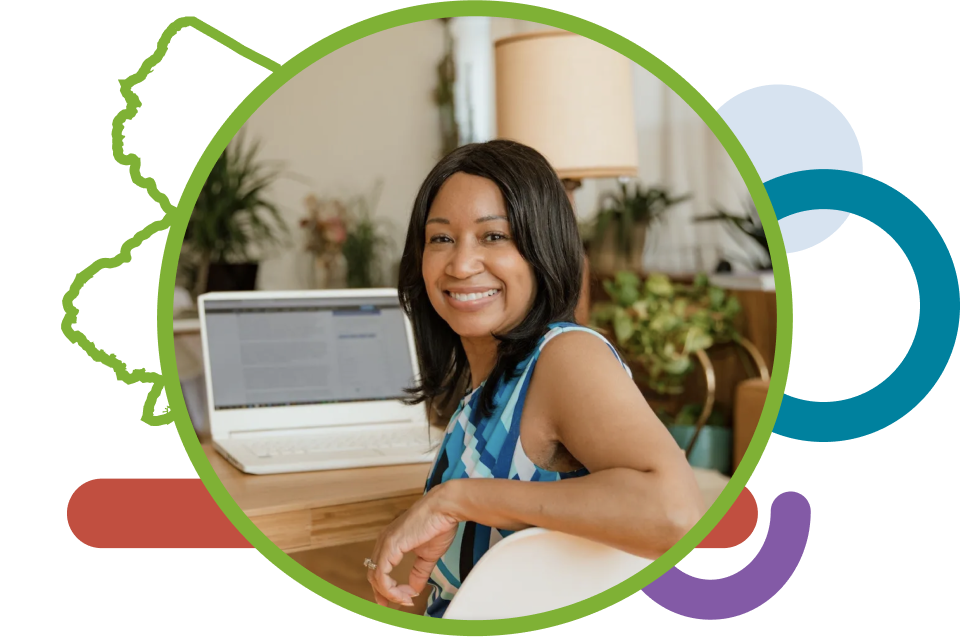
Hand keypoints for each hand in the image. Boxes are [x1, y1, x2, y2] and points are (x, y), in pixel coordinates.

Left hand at [367, 481, 460, 607]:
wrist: (445, 508)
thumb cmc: (439, 524)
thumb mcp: (428, 555)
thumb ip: (419, 572)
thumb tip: (415, 588)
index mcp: (391, 541)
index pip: (380, 570)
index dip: (388, 588)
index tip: (404, 598)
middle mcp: (384, 541)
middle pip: (373, 575)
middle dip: (384, 594)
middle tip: (398, 604)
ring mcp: (385, 543)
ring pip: (376, 578)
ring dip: (389, 594)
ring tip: (405, 600)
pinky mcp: (390, 546)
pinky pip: (381, 575)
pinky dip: (390, 589)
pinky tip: (403, 593)